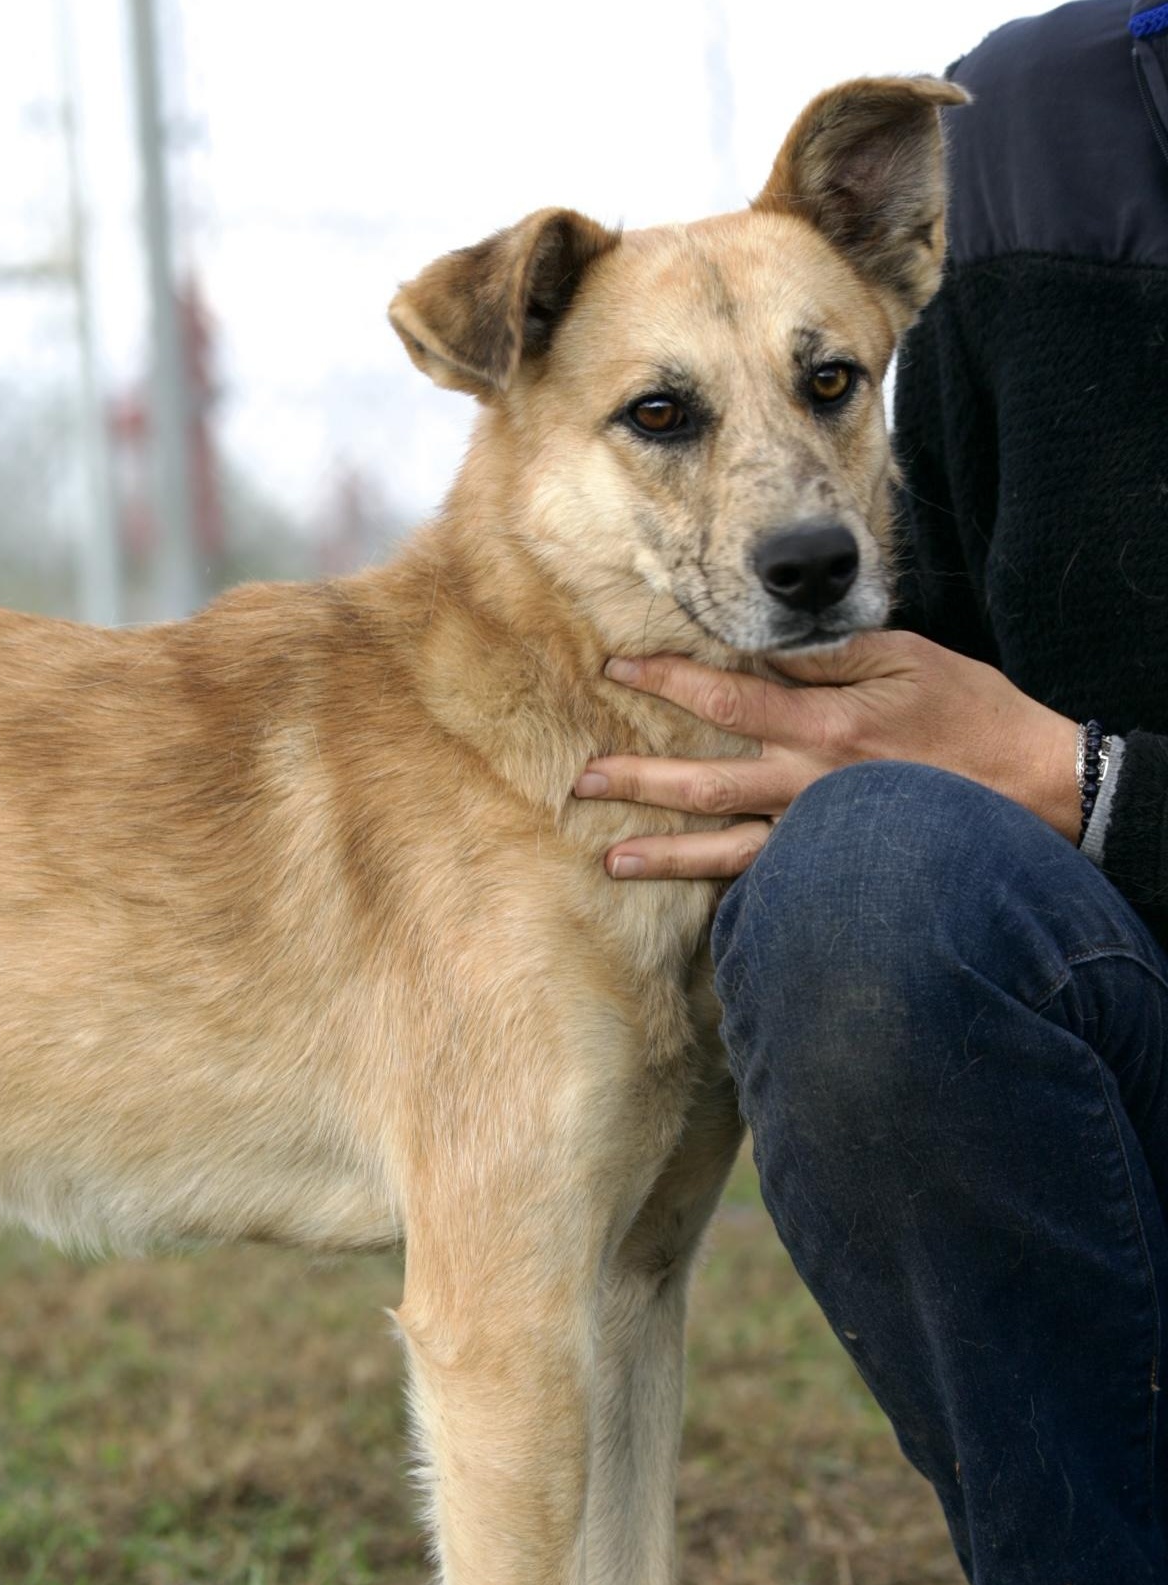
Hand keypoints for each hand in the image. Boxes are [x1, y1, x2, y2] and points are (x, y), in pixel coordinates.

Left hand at [577, 630, 1081, 879]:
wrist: (1036, 792)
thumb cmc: (973, 716)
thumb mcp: (906, 659)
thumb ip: (827, 658)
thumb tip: (760, 652)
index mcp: (823, 724)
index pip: (724, 701)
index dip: (667, 681)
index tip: (617, 669)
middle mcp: (809, 784)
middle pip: (704, 783)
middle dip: (638, 781)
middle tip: (581, 781)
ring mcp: (819, 833)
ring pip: (725, 848)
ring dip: (664, 856)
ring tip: (611, 860)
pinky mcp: (835, 867)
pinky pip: (770, 882)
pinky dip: (726, 891)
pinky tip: (687, 898)